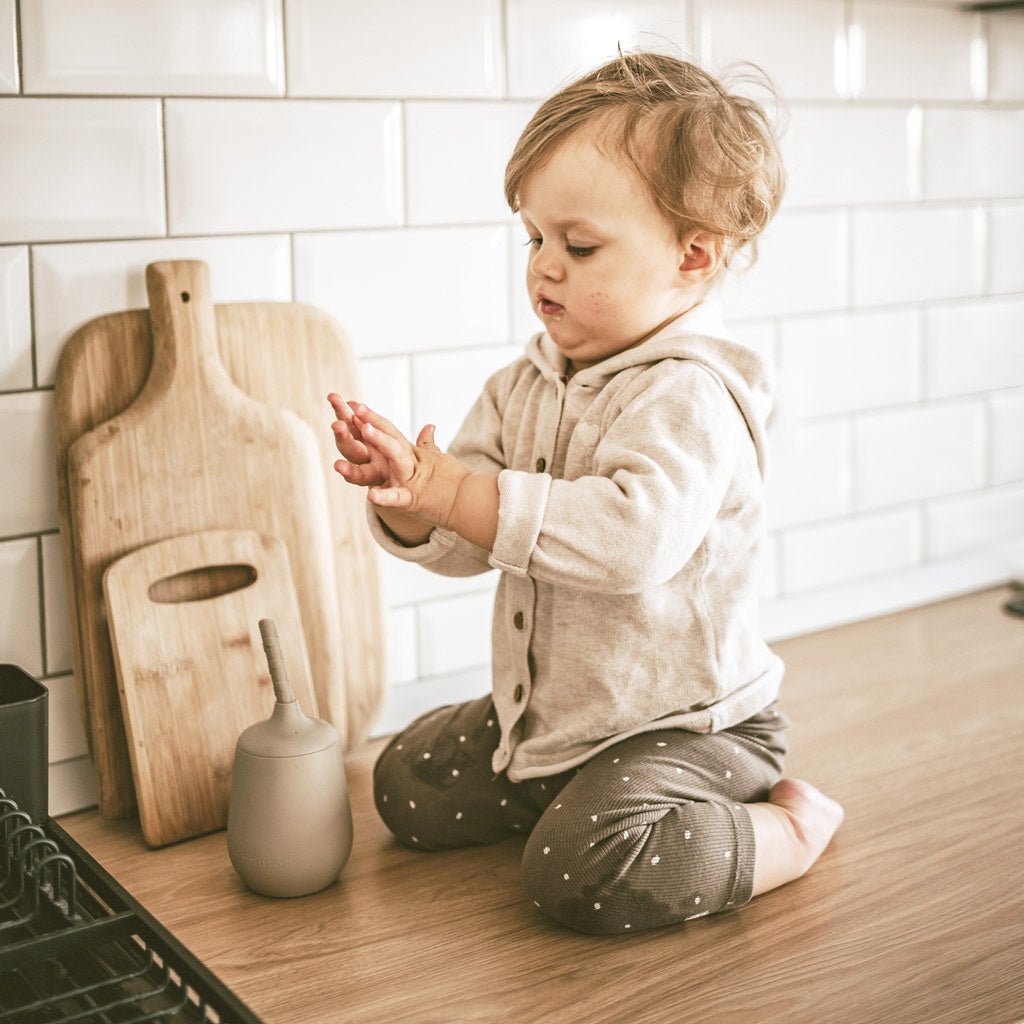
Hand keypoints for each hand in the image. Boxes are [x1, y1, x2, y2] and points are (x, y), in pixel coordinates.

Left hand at [328, 394, 469, 530]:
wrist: (470, 502)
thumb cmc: (454, 481)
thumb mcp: (438, 459)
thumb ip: (428, 444)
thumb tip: (429, 426)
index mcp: (411, 455)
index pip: (391, 432)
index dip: (374, 418)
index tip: (356, 405)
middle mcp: (409, 464)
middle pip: (391, 439)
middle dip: (375, 423)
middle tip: (357, 410)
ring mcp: (410, 480)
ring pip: (395, 458)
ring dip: (382, 442)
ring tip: (366, 430)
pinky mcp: (413, 501)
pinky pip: (398, 498)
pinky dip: (385, 497)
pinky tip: (371, 495)